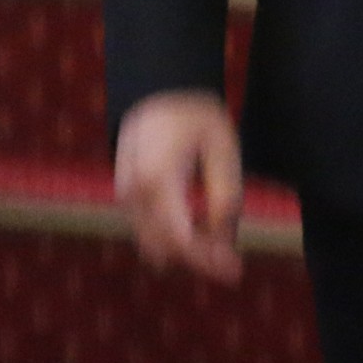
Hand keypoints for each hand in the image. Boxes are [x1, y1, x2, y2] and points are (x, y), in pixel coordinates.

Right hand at [112, 90, 244, 283]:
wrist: (158, 89)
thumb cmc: (196, 117)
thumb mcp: (223, 151)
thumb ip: (226, 200)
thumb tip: (224, 249)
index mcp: (158, 179)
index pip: (180, 241)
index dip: (209, 263)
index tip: (237, 272)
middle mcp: (134, 192)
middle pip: (165, 250)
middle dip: (200, 260)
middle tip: (234, 258)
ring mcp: (125, 195)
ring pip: (153, 246)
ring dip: (186, 252)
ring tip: (218, 240)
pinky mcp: (125, 196)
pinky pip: (147, 232)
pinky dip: (172, 238)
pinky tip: (198, 227)